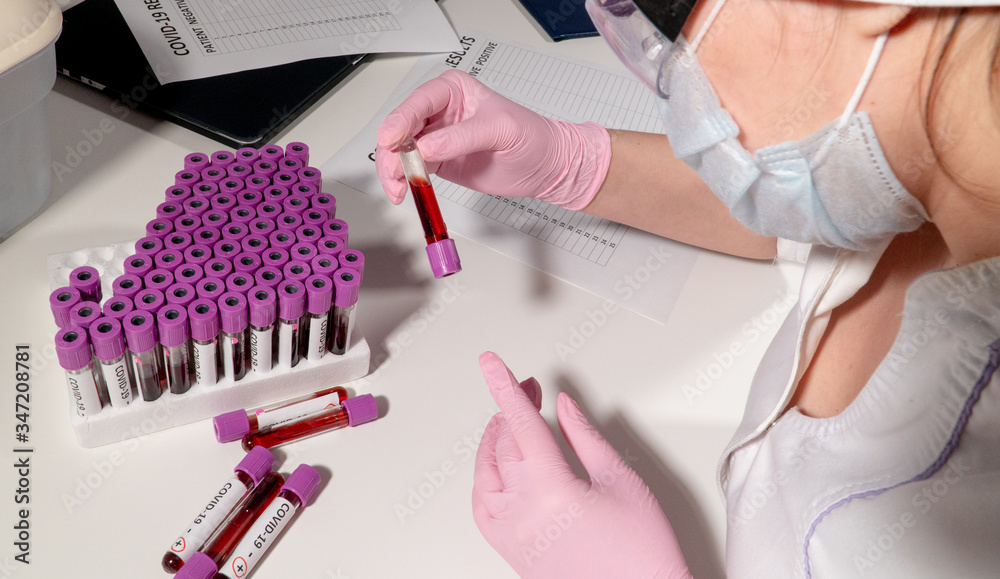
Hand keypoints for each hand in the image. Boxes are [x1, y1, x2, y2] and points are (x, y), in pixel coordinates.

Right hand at [374, 69, 610, 209]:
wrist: (546, 166)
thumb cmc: (531, 137)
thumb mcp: (499, 130)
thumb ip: (460, 138)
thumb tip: (426, 148)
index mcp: (453, 90)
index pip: (419, 101)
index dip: (401, 120)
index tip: (391, 140)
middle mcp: (440, 111)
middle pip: (402, 127)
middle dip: (392, 150)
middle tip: (393, 171)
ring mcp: (437, 137)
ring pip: (401, 150)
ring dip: (394, 170)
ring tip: (397, 189)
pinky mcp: (438, 161)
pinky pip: (412, 168)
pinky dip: (403, 181)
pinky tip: (403, 191)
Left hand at [473, 352, 691, 578]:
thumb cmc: (641, 555)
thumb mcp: (620, 481)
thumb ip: (585, 437)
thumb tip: (564, 408)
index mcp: (551, 493)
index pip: (521, 424)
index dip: (505, 387)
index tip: (491, 364)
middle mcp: (523, 515)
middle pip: (505, 444)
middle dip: (513, 409)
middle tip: (529, 389)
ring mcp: (513, 537)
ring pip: (486, 473)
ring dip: (496, 440)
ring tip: (512, 421)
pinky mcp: (511, 553)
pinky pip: (483, 507)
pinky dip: (485, 479)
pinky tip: (498, 465)